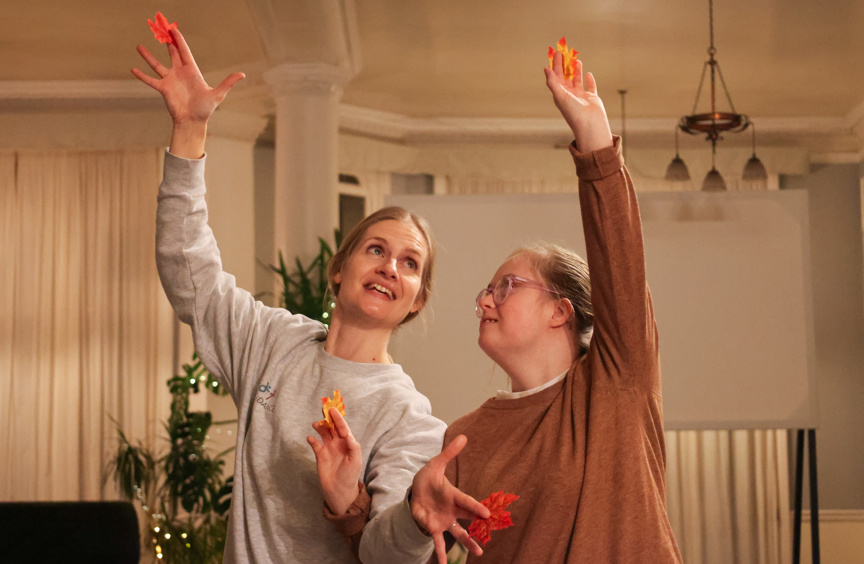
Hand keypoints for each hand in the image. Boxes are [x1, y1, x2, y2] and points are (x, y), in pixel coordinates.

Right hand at [132, 29, 244, 156]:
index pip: (184, 51)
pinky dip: (142, 75)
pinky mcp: (164, 89)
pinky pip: (150, 80)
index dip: (178, 40)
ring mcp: (171, 80)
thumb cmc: (206, 109)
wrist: (193, 122)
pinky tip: (132, 69)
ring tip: (139, 46)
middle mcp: (180, 73)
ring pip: (157, 65)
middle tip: (160, 30)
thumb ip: (228, 83)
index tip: (173, 29)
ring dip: (148, 56)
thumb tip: (242, 74)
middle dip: (166, 42)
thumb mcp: (218, 95)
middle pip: (171, 53)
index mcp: (192, 71)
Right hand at [307, 408, 363, 514]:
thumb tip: (346, 433)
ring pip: (323, 433)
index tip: (332, 410)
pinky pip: (315, 444)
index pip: (343, 427)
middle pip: (332, 427)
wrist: (339, 490)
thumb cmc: (350, 475)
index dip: (338, 419)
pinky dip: (312, 440)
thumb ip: (353, 445)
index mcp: (348, 442)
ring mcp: (329, 448)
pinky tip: (310, 438)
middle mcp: (338, 443)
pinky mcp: (320, 455)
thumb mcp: (355, 460)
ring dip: (320, 427)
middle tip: (323, 410)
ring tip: (316, 424)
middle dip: (328, 419)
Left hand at [410, 435, 490, 563]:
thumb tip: (463, 436)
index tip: (487, 513)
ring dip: (468, 543)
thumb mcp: (435, 464)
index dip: (476, 507)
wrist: (415, 492)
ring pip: (459, 534)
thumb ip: (449, 453)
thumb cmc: (428, 478)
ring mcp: (445, 521)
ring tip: (479, 553)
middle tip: (491, 532)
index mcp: (454, 496)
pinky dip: (441, 554)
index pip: (467, 502)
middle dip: (479, 525)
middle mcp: (453, 511)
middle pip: (468, 519)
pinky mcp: (434, 529)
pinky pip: (438, 543)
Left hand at [544, 51, 613, 152]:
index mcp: (560, 95)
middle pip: (565, 77)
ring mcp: (581, 97)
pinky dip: (589, 80)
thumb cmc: (573, 112)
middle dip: (564, 65)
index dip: (555, 65)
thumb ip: (552, 82)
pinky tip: (588, 73)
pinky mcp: (592, 98)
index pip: (556, 77)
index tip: (556, 54)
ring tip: (576, 60)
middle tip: (564, 52)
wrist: (590, 124)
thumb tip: (546, 69)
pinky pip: (591, 87)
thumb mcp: (560, 96)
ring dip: (576, 71)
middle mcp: (570, 95)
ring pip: (577, 80)